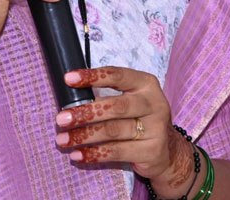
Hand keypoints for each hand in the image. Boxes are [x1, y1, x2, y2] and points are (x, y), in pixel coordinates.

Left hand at [54, 67, 195, 197]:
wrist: (168, 151)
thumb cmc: (139, 118)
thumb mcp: (130, 100)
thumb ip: (106, 95)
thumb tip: (70, 99)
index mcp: (146, 84)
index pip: (117, 75)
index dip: (92, 76)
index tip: (68, 79)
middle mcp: (153, 104)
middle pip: (114, 106)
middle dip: (84, 113)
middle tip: (61, 118)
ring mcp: (155, 129)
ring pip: (113, 131)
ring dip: (84, 135)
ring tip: (62, 139)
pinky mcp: (151, 151)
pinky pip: (117, 152)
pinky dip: (94, 153)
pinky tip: (78, 154)